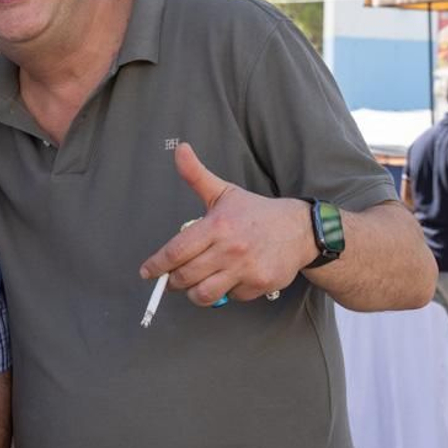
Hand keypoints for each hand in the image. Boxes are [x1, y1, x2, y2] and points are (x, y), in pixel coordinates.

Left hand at [139, 143, 315, 304]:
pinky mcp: (258, 284)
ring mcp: (245, 269)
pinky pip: (230, 298)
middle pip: (185, 277)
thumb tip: (180, 150)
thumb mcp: (224, 192)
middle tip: (174, 278)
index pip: (177, 251)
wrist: (299, 230)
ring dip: (194, 292)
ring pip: (204, 294)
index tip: (148, 271)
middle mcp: (230, 249)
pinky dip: (226, 292)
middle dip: (174, 281)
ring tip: (196, 283)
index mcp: (217, 226)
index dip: (157, 265)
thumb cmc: (256, 213)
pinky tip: (230, 278)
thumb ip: (196, 175)